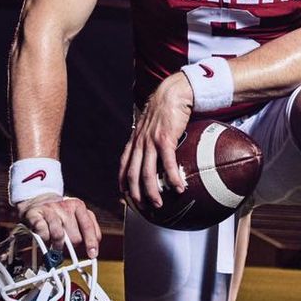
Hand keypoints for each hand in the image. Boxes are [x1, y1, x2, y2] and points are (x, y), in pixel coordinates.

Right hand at [17, 192, 100, 258]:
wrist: (37, 200)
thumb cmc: (59, 214)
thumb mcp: (75, 217)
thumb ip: (85, 230)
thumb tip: (92, 251)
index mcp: (78, 206)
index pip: (88, 226)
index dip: (91, 242)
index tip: (92, 255)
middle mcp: (65, 205)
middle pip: (75, 237)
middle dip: (71, 246)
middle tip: (66, 246)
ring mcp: (50, 209)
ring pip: (59, 236)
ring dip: (57, 245)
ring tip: (54, 245)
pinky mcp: (35, 214)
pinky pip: (43, 233)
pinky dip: (44, 240)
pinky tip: (44, 237)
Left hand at [119, 72, 192, 209]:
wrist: (172, 93)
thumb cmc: (165, 109)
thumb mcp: (151, 125)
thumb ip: (150, 139)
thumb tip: (156, 152)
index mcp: (135, 140)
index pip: (124, 164)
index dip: (122, 181)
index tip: (125, 195)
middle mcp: (140, 142)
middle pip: (133, 174)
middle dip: (136, 193)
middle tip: (143, 207)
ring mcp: (151, 141)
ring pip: (147, 173)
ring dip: (152, 191)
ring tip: (159, 203)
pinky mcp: (165, 139)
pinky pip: (168, 163)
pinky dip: (172, 177)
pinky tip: (179, 187)